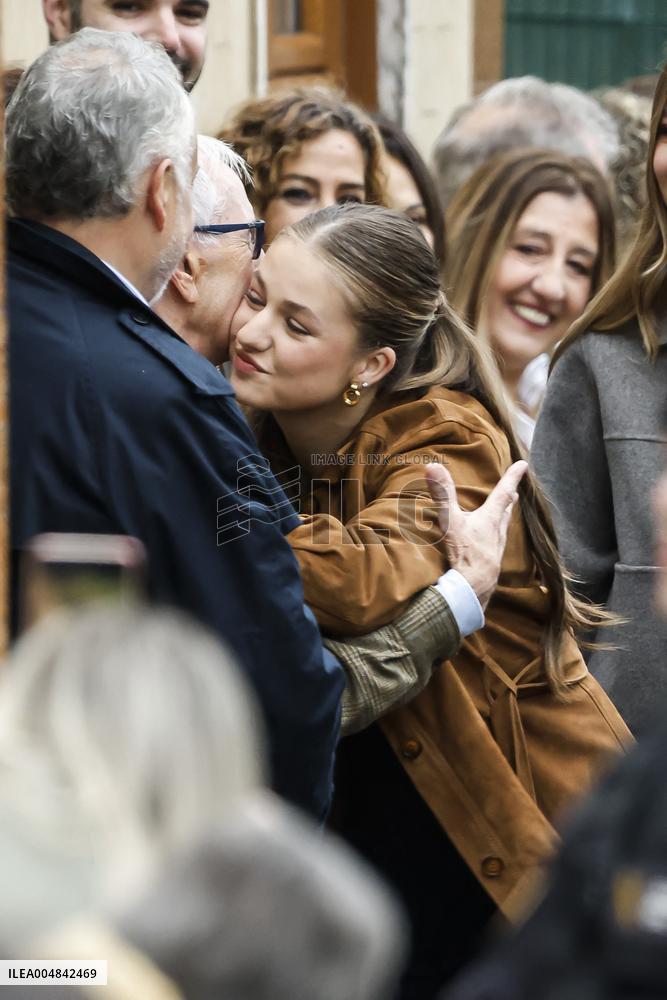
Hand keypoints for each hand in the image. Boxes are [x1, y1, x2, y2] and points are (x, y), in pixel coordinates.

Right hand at [424, 460, 527, 609]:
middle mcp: (497, 531)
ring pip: (503, 527)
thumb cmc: (465, 552)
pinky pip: (496, 542)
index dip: (513, 477)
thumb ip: (442, 494)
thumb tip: (432, 466)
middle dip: (509, 498)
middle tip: (514, 490)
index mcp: (491, 518)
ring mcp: (496, 548)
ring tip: (503, 512)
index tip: (523, 465)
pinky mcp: (491, 562)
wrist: (474, 587)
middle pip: (506, 511)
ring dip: (503, 517)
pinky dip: (495, 535)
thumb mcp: (450, 521)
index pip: (504, 492)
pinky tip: (489, 541)